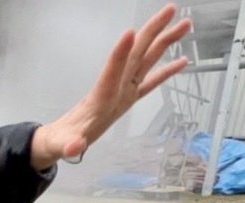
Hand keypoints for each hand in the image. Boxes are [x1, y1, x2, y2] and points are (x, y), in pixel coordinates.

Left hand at [31, 3, 191, 169]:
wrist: (60, 139)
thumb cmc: (61, 140)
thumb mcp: (63, 145)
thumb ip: (69, 145)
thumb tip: (73, 146)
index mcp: (100, 97)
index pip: (111, 71)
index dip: (120, 54)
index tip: (130, 32)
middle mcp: (114, 87)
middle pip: (136, 55)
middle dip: (152, 32)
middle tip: (170, 10)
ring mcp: (123, 90)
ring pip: (147, 61)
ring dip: (164, 42)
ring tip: (184, 25)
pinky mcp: (128, 98)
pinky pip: (151, 82)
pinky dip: (166, 71)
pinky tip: (183, 61)